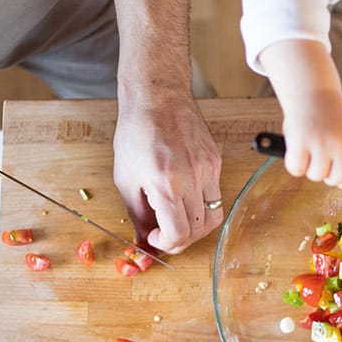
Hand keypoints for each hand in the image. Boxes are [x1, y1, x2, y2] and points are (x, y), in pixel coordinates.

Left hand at [113, 88, 222, 253]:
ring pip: (213, 216)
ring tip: (179, 220)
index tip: (156, 238)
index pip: (179, 234)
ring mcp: (208, 169)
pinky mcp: (216, 161)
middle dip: (181, 240)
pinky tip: (185, 196)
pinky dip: (201, 204)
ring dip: (196, 226)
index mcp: (166, 185)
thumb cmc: (136, 133)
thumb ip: (137, 215)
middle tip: (166, 235)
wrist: (157, 97)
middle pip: (199, 230)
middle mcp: (192, 179)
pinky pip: (216, 194)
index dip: (167, 244)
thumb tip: (144, 241)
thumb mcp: (126, 178)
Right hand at [279, 89, 341, 186]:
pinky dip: (294, 165)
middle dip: (327, 176)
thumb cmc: (329, 109)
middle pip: (336, 179)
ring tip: (308, 150)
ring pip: (315, 175)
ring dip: (309, 168)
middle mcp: (340, 144)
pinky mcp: (301, 143)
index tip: (338, 181)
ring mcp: (321, 144)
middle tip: (319, 164)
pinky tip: (296, 151)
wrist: (311, 89)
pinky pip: (297, 169)